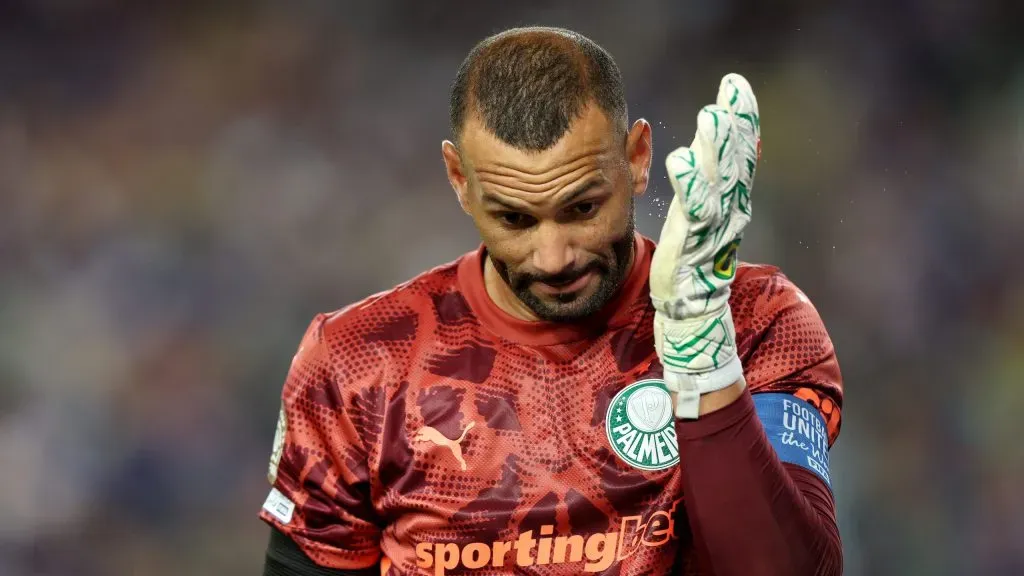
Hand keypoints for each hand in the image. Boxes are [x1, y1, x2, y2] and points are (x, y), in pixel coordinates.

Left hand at [650, 73, 759, 418]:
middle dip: (736, 126)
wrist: (696, 338)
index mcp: (726, 217)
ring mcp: (711, 238)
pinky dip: (690, 186)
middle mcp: (726, 223)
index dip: (739, 128)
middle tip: (736, 87)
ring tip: (714, 113)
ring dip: (717, 148)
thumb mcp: (699, 245)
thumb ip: (704, 213)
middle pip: (735, 167)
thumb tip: (703, 191)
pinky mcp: (692, 253)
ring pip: (720, 185)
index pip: (737, 164)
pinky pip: (693, 214)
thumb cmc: (692, 293)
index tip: (737, 92)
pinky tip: (681, 158)